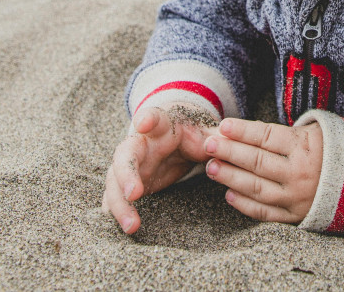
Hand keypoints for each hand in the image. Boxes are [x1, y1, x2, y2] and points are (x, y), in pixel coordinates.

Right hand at [101, 105, 216, 234]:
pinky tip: (122, 227)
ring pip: (116, 180)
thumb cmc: (191, 132)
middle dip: (126, 173)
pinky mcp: (126, 182)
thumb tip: (228, 141)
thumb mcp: (205, 132)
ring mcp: (130, 164)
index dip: (147, 119)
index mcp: (162, 126)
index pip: (153, 117)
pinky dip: (116, 211)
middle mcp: (140, 143)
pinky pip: (116, 196)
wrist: (175, 135)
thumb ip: (216, 138)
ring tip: (131, 226)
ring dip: (120, 202)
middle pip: (126, 154)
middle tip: (134, 194)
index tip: (143, 123)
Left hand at [203, 117, 322, 223]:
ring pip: (256, 187)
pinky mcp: (296, 216)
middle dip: (229, 152)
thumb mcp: (319, 131)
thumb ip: (287, 132)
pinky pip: (265, 213)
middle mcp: (299, 173)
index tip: (223, 126)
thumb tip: (248, 130)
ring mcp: (296, 197)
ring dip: (230, 177)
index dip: (243, 131)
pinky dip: (245, 205)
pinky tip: (229, 194)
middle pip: (256, 161)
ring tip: (211, 168)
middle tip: (208, 145)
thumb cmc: (336, 150)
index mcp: (306, 146)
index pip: (266, 136)